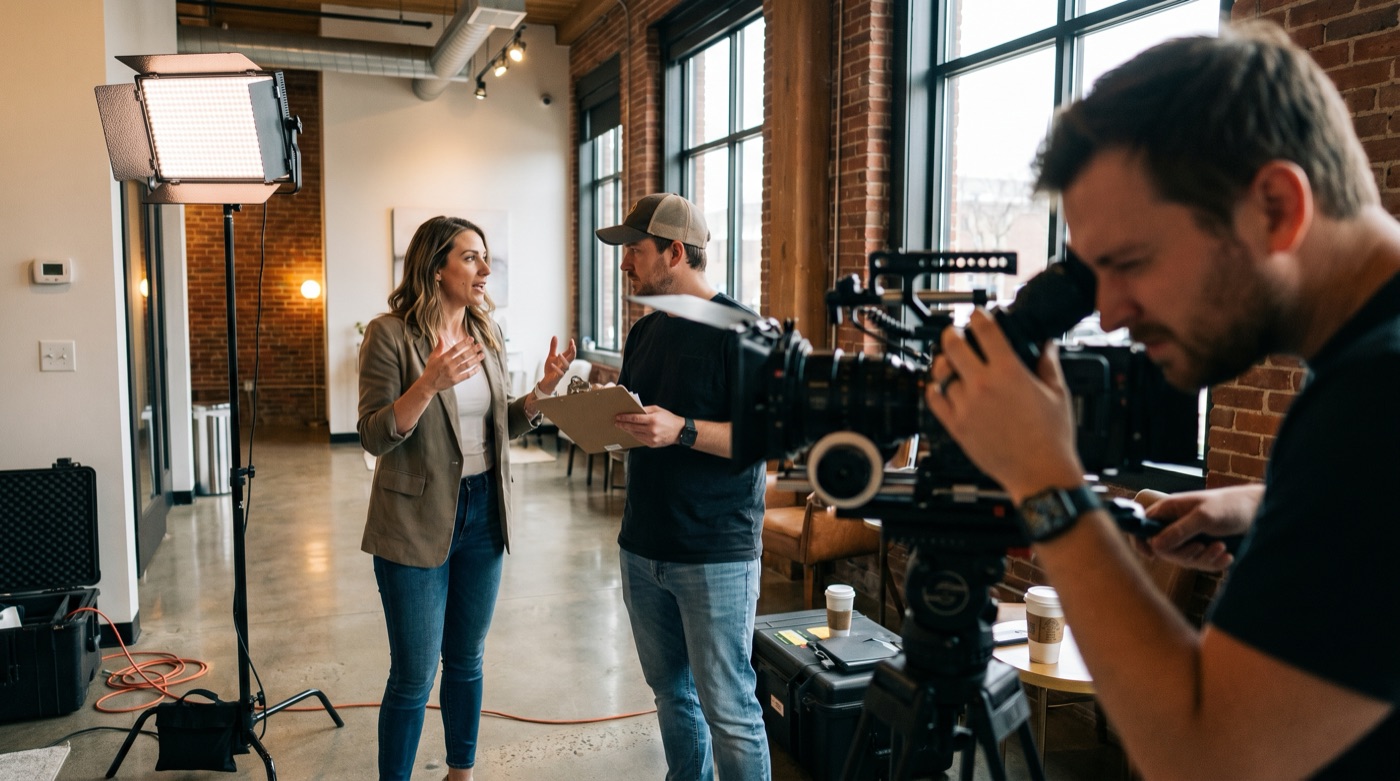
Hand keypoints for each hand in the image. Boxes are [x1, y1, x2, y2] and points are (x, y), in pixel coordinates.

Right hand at [423, 334, 485, 391]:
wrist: (428, 385)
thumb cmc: (430, 369)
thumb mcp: (433, 357)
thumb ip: (439, 347)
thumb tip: (441, 336)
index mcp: (444, 358)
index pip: (456, 348)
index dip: (464, 343)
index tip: (471, 339)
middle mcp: (449, 365)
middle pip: (463, 356)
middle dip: (473, 350)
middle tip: (480, 345)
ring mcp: (453, 373)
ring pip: (467, 365)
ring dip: (476, 359)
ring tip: (482, 355)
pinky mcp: (455, 380)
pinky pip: (467, 375)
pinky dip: (474, 371)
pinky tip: (479, 367)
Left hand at [536, 336, 577, 395]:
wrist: (547, 381)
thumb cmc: (551, 369)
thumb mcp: (551, 356)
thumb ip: (553, 347)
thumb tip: (555, 336)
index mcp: (564, 359)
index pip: (570, 352)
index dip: (571, 346)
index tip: (571, 340)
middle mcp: (564, 365)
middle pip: (572, 358)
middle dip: (573, 352)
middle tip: (573, 346)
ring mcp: (562, 371)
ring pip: (567, 366)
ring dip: (564, 360)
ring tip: (559, 354)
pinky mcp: (558, 377)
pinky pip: (559, 373)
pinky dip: (556, 369)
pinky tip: (552, 364)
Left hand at [614, 405, 683, 447]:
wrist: (680, 431)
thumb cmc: (668, 418)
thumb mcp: (658, 410)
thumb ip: (645, 410)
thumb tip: (634, 411)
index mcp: (653, 420)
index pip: (635, 418)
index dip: (625, 418)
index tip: (618, 417)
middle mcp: (651, 430)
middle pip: (633, 427)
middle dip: (623, 424)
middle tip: (616, 422)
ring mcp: (652, 439)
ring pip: (635, 434)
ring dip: (627, 430)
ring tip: (622, 426)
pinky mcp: (652, 444)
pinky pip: (639, 439)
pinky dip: (634, 435)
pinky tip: (631, 432)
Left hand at [924, 308, 1084, 502]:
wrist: (1040, 474)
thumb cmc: (1052, 439)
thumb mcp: (1058, 394)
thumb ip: (1048, 364)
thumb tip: (1046, 346)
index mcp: (1008, 372)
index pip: (984, 330)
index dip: (978, 316)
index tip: (977, 314)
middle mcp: (982, 385)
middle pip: (952, 345)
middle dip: (951, 333)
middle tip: (955, 333)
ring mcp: (965, 406)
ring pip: (940, 372)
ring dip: (944, 363)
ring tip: (949, 362)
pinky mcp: (956, 427)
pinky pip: (934, 400)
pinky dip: (934, 389)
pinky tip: (940, 386)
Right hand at [1130, 484, 1260, 570]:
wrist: (1259, 511)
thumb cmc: (1231, 505)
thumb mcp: (1204, 517)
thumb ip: (1179, 531)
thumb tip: (1155, 545)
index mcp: (1169, 509)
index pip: (1142, 525)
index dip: (1141, 541)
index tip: (1150, 556)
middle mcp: (1176, 523)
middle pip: (1163, 549)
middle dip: (1185, 554)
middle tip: (1201, 547)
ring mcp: (1189, 536)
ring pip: (1183, 558)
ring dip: (1203, 558)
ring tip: (1221, 548)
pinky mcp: (1203, 546)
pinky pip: (1200, 563)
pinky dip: (1213, 562)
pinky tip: (1227, 556)